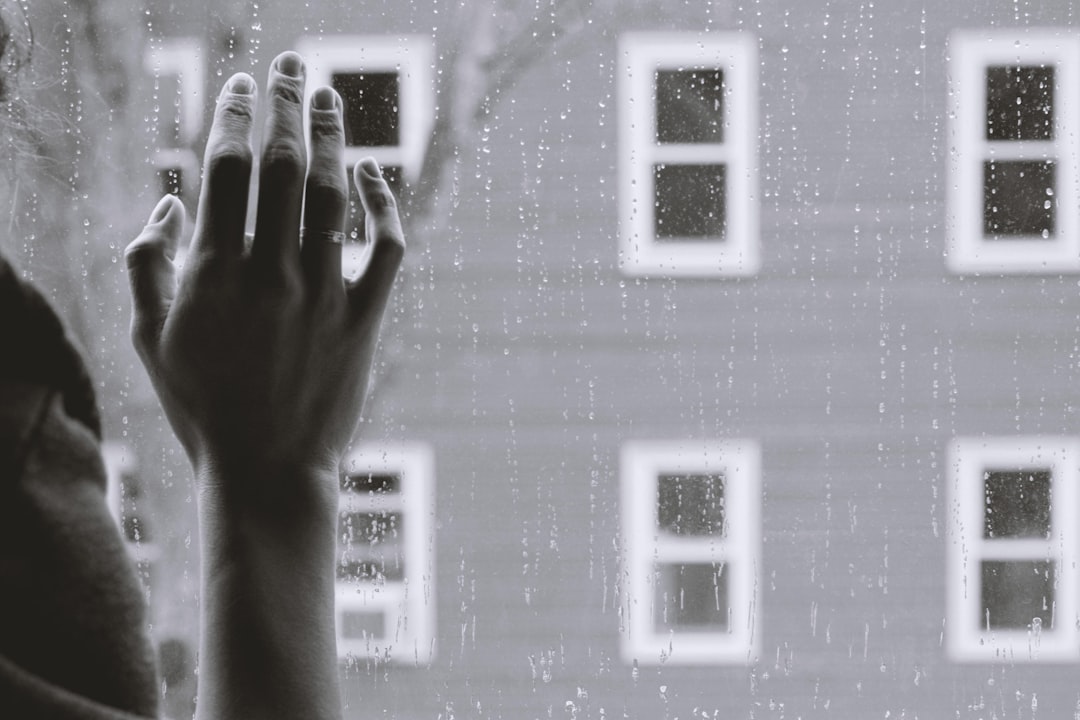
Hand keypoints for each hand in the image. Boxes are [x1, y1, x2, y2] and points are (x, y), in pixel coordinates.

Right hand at [124, 51, 403, 500]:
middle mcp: (272, 272)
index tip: (238, 84)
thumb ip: (144, 264)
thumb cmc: (203, 407)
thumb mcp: (148, 339)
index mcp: (213, 270)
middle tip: (289, 65)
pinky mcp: (364, 318)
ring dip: (332, 137)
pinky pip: (387, 248)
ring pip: (334, 195)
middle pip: (284, 165)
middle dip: (284, 104)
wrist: (268, 472)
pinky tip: (376, 175)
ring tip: (328, 97)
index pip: (227, 168)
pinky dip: (386, 206)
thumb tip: (167, 202)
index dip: (234, 116)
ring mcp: (323, 293)